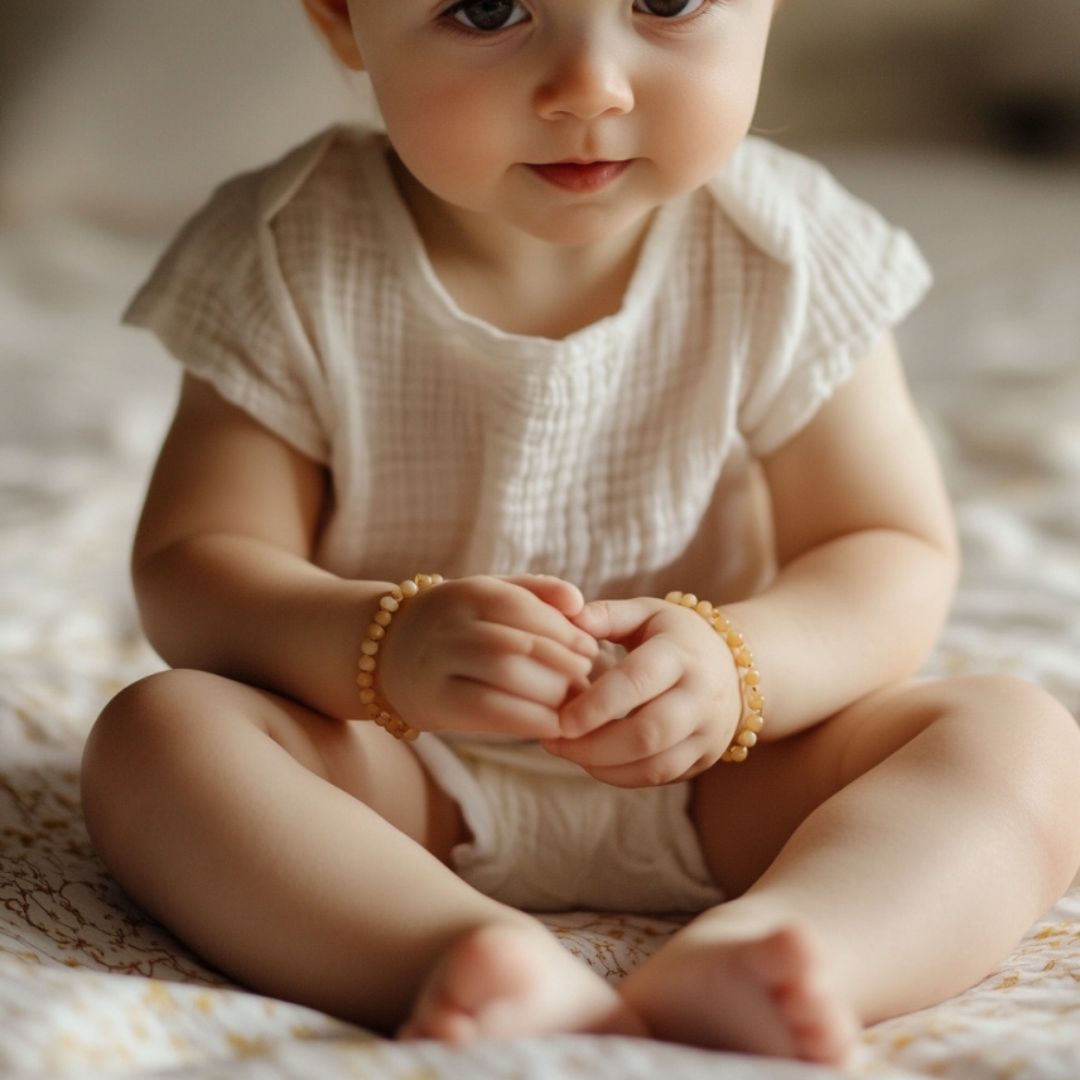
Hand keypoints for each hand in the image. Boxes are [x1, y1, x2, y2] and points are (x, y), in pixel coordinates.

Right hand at [378, 575, 598, 737]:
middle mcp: (448, 624)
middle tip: (588, 678)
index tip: (592, 649)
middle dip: (562, 663)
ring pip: (504, 674)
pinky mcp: (434, 703)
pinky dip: (528, 718)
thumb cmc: (457, 625)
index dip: (565, 631)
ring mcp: (436, 664)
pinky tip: (552, 724)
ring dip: (550, 690)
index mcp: (467, 591)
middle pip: (517, 642)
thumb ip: (536, 593)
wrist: (387, 656)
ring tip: (573, 701)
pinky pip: (488, 710)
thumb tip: (578, 602)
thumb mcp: (488, 596)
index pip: (524, 608)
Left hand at [542, 597, 741, 787]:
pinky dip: (620, 776)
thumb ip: (607, 615)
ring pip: (654, 765)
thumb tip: (569, 616)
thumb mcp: (648, 613)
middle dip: (594, 745)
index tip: (559, 719)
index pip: (637, 682)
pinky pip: (660, 778)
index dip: (596, 705)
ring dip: (602, 766)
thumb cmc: (677, 636)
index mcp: (680, 654)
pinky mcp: (705, 758)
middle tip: (554, 740)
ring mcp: (707, 732)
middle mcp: (700, 696)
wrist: (738, 667)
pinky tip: (592, 761)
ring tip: (566, 751)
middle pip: (648, 733)